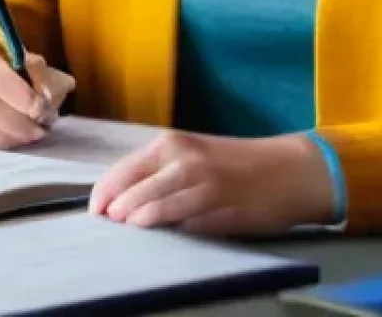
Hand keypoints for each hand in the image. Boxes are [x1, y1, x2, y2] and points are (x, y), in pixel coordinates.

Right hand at [0, 37, 56, 149]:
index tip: (43, 107)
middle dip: (20, 122)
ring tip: (34, 134)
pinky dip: (1, 143)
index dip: (22, 95)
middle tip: (43, 127)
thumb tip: (55, 91)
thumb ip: (31, 69)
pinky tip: (15, 138)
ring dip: (13, 137)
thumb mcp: (11, 53)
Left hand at [88, 130, 334, 235]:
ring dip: (137, 224)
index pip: (122, 171)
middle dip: (116, 214)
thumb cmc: (235, 162)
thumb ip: (159, 170)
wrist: (287, 169)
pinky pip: (185, 226)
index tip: (94, 212)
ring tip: (127, 234)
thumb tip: (120, 197)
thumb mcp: (192, 154)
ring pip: (155, 211)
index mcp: (171, 144)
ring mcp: (202, 186)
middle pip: (133, 193)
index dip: (103, 195)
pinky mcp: (221, 211)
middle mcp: (183, 161)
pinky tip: (162, 238)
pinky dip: (170, 233)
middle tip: (107, 227)